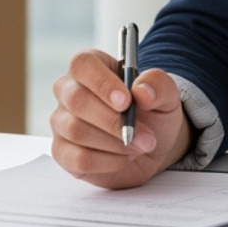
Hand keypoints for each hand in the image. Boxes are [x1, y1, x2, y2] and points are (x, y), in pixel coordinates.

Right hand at [50, 49, 195, 188]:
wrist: (150, 146)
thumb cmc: (152, 112)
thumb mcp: (166, 94)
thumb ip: (158, 85)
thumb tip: (142, 91)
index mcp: (91, 66)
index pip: (83, 64)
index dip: (102, 82)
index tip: (126, 101)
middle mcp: (69, 90)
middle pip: (76, 100)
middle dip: (113, 121)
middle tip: (144, 134)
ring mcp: (62, 121)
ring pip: (76, 131)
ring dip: (115, 143)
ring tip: (139, 145)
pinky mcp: (62, 151)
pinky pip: (78, 158)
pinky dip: (107, 161)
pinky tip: (123, 157)